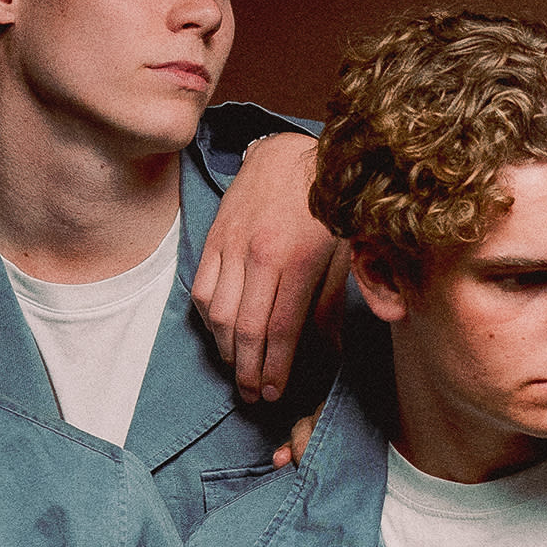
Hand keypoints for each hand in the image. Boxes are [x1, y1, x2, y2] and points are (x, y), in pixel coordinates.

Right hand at [190, 135, 347, 404]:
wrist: (292, 152)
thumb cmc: (326, 206)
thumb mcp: (344, 252)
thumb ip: (334, 301)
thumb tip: (331, 348)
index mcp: (297, 260)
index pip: (280, 330)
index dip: (275, 368)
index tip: (275, 393)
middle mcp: (259, 254)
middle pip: (245, 330)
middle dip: (249, 370)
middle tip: (253, 395)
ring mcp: (231, 244)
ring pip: (217, 314)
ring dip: (226, 350)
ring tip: (239, 370)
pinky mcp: (214, 237)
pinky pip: (202, 288)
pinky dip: (208, 319)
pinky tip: (221, 334)